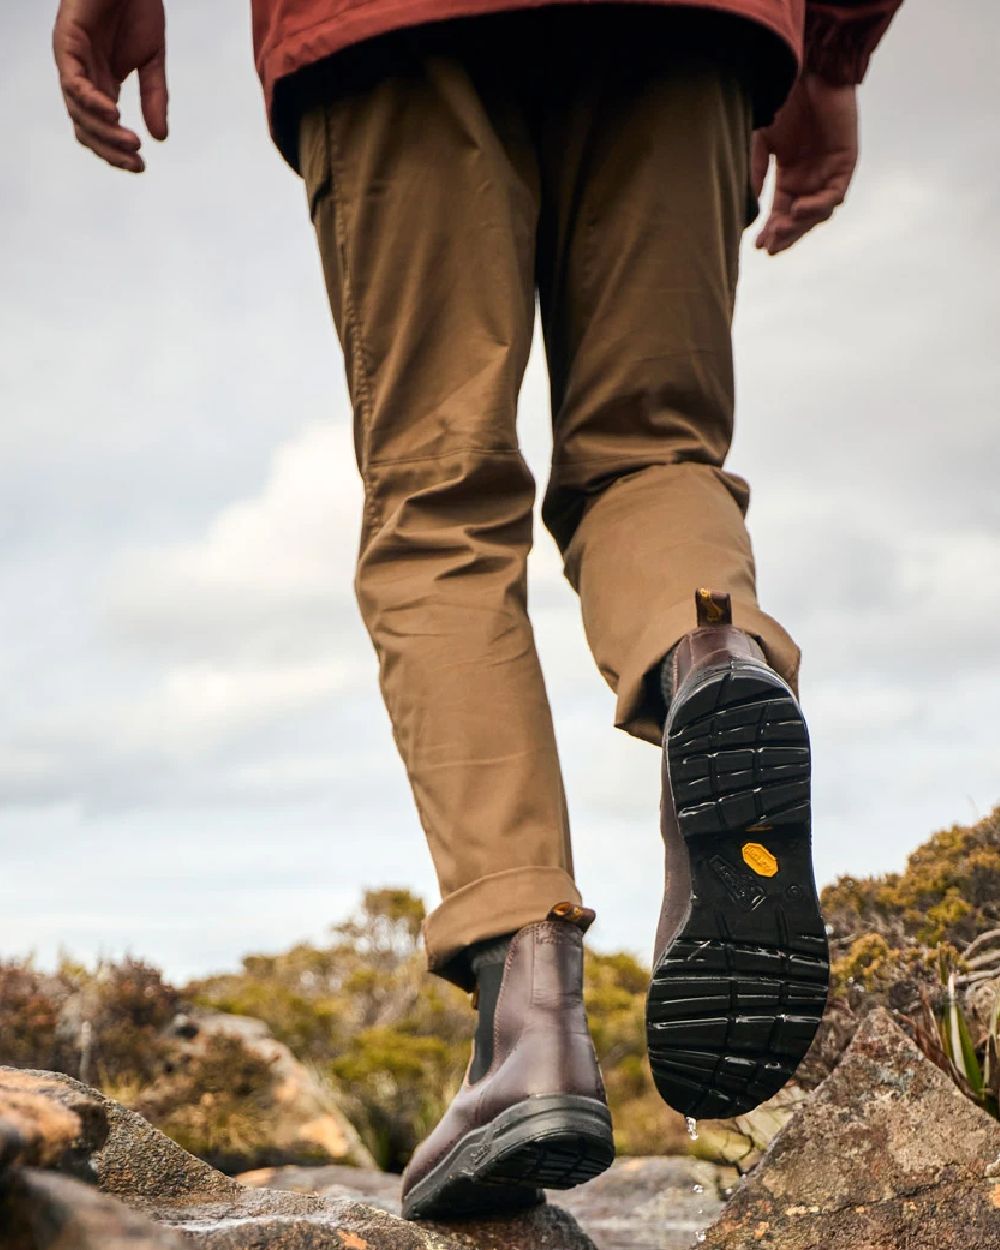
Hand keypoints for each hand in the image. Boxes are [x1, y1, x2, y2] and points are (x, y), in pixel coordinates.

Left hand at [53, 0, 167, 173]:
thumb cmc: (136, 7)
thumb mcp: (152, 61)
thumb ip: (154, 98)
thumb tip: (160, 138)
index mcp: (100, 84)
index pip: (100, 129)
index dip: (116, 151)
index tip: (141, 166)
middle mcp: (82, 77)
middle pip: (86, 127)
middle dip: (110, 150)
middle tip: (136, 164)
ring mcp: (71, 61)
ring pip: (78, 111)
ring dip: (104, 132)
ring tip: (131, 143)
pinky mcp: (66, 42)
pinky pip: (73, 82)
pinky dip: (92, 102)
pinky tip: (115, 114)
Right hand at [751, 73, 858, 254]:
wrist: (811, 71)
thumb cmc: (786, 101)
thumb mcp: (762, 142)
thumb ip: (756, 172)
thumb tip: (750, 204)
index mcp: (791, 175)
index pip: (781, 212)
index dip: (771, 230)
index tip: (757, 246)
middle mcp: (811, 178)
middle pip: (800, 219)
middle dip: (785, 235)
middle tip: (770, 248)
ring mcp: (830, 172)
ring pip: (818, 213)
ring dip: (799, 225)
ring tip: (780, 229)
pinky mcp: (846, 162)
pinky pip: (834, 195)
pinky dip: (817, 206)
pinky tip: (798, 209)